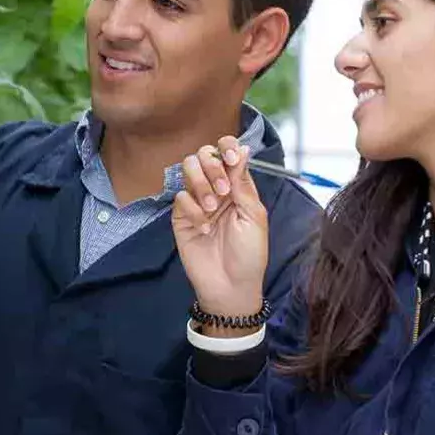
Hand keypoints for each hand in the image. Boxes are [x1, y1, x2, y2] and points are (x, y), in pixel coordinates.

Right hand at [172, 136, 267, 318]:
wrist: (230, 286)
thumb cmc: (249, 254)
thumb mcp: (254, 216)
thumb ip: (244, 183)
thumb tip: (244, 149)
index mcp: (237, 186)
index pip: (227, 153)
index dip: (227, 148)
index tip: (231, 159)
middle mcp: (216, 188)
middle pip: (203, 155)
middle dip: (212, 168)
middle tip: (223, 192)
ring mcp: (196, 201)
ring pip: (187, 169)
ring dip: (201, 185)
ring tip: (212, 209)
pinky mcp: (181, 217)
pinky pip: (180, 198)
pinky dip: (193, 211)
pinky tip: (204, 229)